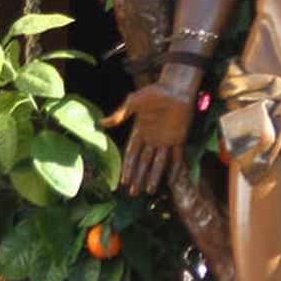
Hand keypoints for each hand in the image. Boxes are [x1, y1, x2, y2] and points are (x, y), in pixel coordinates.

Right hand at [103, 80, 196, 195]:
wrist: (176, 87)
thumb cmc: (154, 92)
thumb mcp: (134, 102)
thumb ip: (120, 114)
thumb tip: (101, 124)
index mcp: (140, 131)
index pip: (131, 154)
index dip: (128, 167)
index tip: (123, 181)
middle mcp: (151, 139)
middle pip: (144, 162)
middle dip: (139, 177)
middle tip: (134, 193)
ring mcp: (165, 140)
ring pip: (158, 163)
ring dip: (154, 177)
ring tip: (150, 191)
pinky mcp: (179, 138)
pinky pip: (176, 156)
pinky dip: (174, 168)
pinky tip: (171, 180)